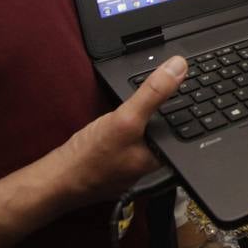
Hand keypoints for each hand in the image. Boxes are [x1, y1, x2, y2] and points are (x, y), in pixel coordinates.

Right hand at [45, 54, 187, 209]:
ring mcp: (136, 159)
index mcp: (164, 155)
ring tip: (155, 89)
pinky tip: (131, 110)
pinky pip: (136, 133)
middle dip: (171, 102)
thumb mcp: (126, 119)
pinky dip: (137, 118)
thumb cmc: (89, 159)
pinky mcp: (121, 156)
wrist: (57, 180)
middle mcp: (154, 160)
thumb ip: (153, 93)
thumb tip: (178, 67)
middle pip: (170, 125)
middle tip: (172, 77)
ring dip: (152, 109)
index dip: (190, 97)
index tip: (191, 75)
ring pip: (152, 128)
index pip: (187, 122)